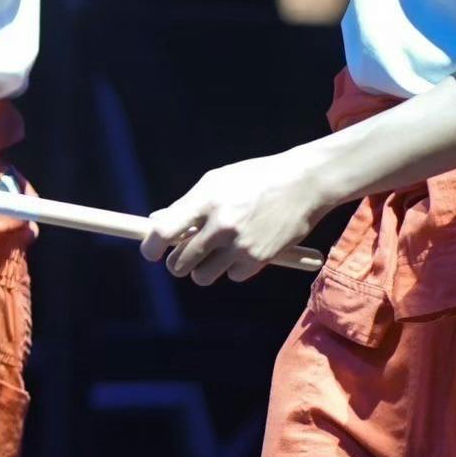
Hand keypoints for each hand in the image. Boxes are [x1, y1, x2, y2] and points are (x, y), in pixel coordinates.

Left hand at [142, 150, 332, 285]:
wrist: (304, 183)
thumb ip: (186, 206)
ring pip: (202, 276)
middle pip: (179, 263)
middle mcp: (221, 224)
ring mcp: (241, 244)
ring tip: (215, 252)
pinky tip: (245, 248)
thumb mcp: (217, 181)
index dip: (151, 247)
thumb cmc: (255, 180)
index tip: (151, 252)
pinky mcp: (259, 259)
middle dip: (177, 262)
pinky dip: (234, 268)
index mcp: (206, 199)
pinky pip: (232, 276)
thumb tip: (155, 225)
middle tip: (184, 255)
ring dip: (203, 269)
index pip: (164, 233)